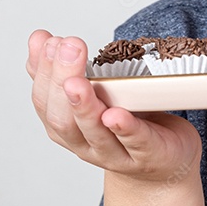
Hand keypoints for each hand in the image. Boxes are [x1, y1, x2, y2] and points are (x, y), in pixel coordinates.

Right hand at [27, 30, 201, 182]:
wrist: (166, 166)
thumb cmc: (131, 125)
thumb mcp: (98, 95)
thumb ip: (67, 72)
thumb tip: (40, 39)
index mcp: (69, 128)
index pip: (45, 102)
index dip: (44, 72)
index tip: (51, 41)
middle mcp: (87, 144)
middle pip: (63, 119)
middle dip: (60, 80)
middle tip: (67, 47)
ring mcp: (116, 154)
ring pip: (93, 133)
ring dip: (83, 106)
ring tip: (77, 82)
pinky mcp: (149, 155)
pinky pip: (134, 142)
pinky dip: (124, 128)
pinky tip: (115, 114)